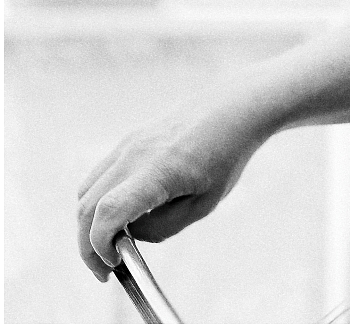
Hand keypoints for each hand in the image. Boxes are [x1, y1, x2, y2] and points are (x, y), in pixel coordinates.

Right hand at [76, 100, 268, 280]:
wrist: (230, 112)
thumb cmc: (224, 158)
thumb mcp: (203, 204)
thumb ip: (164, 227)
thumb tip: (128, 236)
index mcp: (159, 171)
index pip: (109, 211)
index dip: (99, 244)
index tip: (112, 265)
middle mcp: (134, 155)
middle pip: (87, 207)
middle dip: (88, 245)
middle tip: (104, 270)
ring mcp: (126, 146)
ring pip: (86, 193)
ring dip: (89, 224)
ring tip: (112, 244)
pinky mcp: (125, 142)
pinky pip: (97, 178)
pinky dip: (96, 203)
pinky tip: (119, 216)